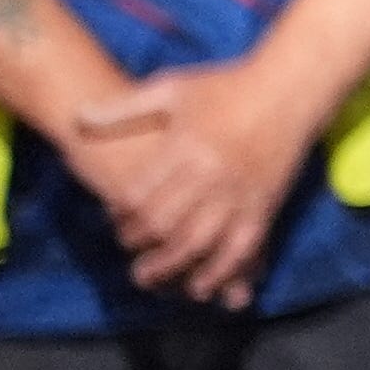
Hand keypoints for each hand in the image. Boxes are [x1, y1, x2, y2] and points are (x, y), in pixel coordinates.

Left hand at [74, 62, 313, 304]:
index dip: (120, 216)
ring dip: (174, 268)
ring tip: (155, 281)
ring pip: (200, 243)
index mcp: (184, 146)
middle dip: (141, 248)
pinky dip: (222, 270)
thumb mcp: (172, 87)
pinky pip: (242, 246)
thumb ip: (125, 108)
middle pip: (165, 226)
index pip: (139, 196)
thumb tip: (78, 118)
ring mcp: (241, 192)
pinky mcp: (266, 203)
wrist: (291, 88)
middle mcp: (212, 174)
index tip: (115, 220)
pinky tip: (204, 285)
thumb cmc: (229, 84)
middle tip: (131, 258)